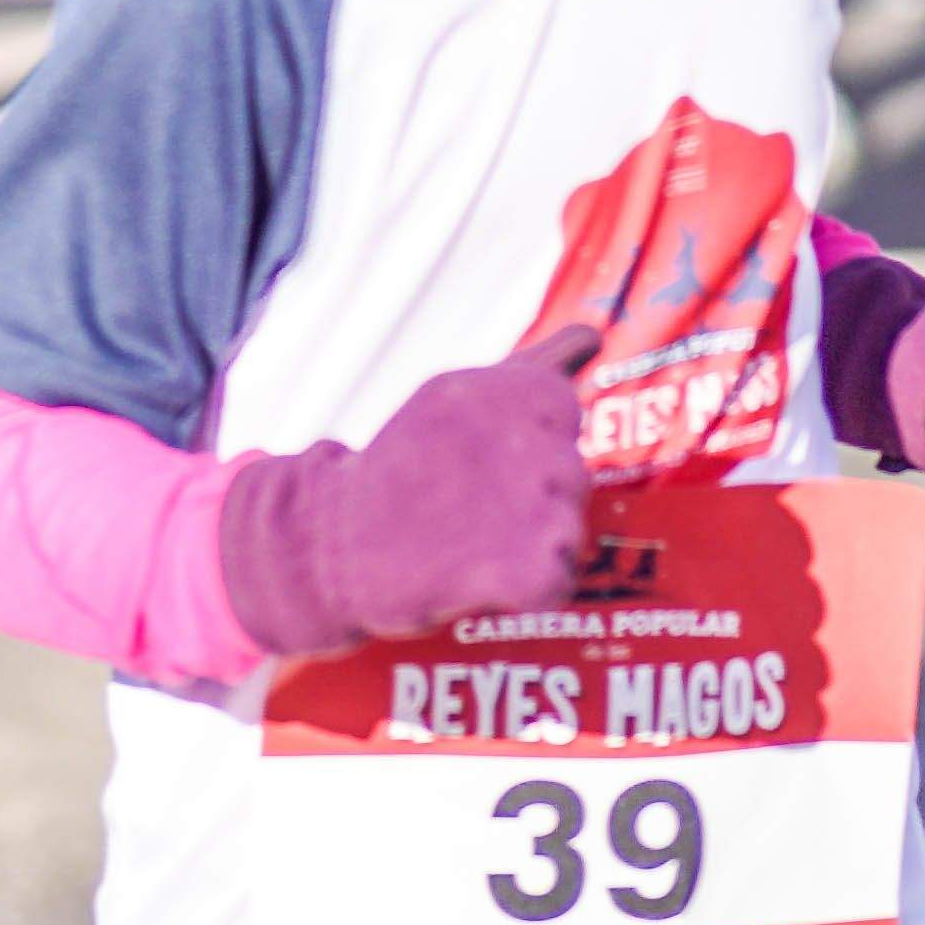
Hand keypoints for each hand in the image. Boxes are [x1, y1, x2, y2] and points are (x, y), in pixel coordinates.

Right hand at [214, 321, 602, 655]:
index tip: (478, 453)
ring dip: (530, 545)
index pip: (564, 414)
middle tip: (466, 504)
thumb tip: (593, 335)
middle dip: (531, 497)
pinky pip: (558, 581)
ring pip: (571, 533)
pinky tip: (483, 578)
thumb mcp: (459, 395)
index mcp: (513, 390)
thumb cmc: (404, 465)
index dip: (526, 439)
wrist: (332, 539)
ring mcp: (531, 508)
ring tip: (471, 540)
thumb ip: (536, 367)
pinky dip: (526, 590)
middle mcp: (531, 441)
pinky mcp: (525, 570)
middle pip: (573, 478)